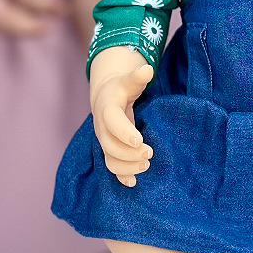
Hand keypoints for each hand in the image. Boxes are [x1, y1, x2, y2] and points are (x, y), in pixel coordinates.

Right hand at [91, 63, 154, 185]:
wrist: (106, 98)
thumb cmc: (122, 88)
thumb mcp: (129, 80)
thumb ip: (138, 76)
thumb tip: (148, 69)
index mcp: (107, 109)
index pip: (112, 122)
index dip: (123, 132)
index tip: (139, 140)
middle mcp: (102, 128)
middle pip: (110, 146)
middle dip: (129, 153)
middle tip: (150, 153)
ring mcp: (105, 141)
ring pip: (110, 160)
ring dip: (127, 167)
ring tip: (146, 165)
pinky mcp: (110, 151)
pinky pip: (112, 167)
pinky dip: (121, 176)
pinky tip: (133, 182)